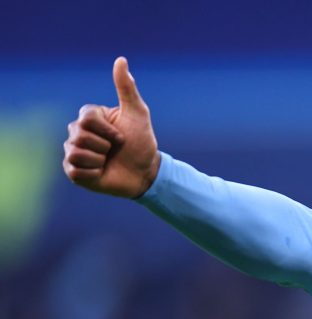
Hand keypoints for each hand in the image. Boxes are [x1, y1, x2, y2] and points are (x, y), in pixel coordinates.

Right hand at [63, 57, 160, 197]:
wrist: (145, 173)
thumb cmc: (142, 143)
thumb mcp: (138, 113)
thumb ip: (126, 88)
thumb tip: (121, 59)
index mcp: (89, 117)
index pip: (86, 118)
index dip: (108, 130)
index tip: (121, 136)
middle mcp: (77, 132)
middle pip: (79, 135)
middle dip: (105, 145)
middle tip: (114, 150)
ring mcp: (73, 152)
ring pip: (76, 152)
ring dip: (99, 159)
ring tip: (108, 161)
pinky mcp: (73, 172)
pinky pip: (75, 170)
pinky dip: (93, 173)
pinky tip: (101, 172)